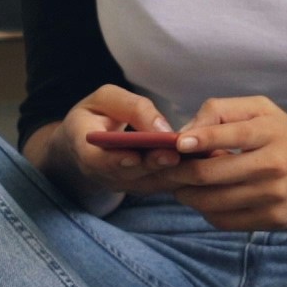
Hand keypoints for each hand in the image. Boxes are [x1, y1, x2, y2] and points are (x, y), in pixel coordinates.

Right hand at [61, 84, 192, 197]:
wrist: (88, 138)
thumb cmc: (99, 113)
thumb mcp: (106, 99)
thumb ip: (133, 108)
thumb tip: (162, 128)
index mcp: (83, 147)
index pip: (96, 160)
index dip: (115, 160)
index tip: (135, 155)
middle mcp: (100, 173)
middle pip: (128, 174)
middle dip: (152, 166)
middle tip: (174, 156)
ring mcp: (121, 184)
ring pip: (149, 183)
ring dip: (172, 174)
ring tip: (195, 160)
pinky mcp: (140, 187)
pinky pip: (161, 184)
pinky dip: (182, 176)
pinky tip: (203, 164)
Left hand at [165, 95, 286, 231]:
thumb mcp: (265, 113)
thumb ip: (223, 112)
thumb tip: (184, 133)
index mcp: (272, 132)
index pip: (229, 134)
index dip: (197, 140)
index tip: (176, 144)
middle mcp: (274, 164)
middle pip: (208, 174)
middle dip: (177, 173)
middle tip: (165, 170)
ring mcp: (273, 195)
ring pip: (210, 201)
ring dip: (186, 194)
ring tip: (182, 186)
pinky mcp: (271, 220)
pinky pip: (223, 220)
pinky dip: (207, 211)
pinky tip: (208, 200)